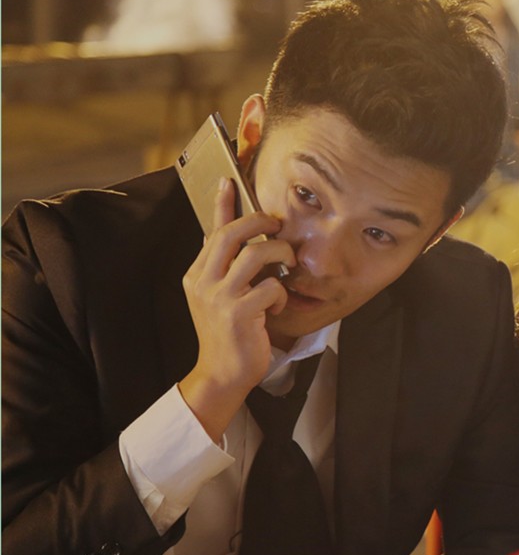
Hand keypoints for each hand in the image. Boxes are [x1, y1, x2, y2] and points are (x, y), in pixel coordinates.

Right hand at [178, 178, 295, 441]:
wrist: (221, 374)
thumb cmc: (227, 335)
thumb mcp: (217, 298)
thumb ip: (224, 271)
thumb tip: (239, 242)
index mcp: (197, 274)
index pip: (211, 231)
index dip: (222, 204)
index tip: (229, 181)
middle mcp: (203, 281)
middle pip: (233, 233)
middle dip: (261, 222)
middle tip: (277, 225)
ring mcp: (220, 297)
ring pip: (256, 254)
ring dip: (279, 255)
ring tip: (286, 265)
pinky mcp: (239, 313)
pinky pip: (271, 287)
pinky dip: (281, 294)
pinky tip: (278, 306)